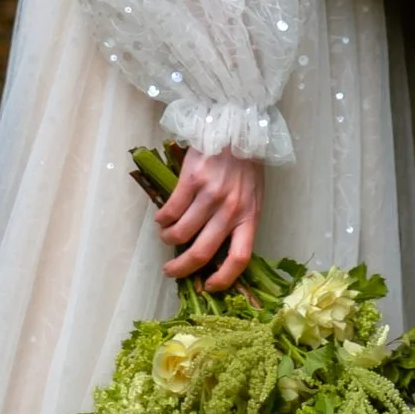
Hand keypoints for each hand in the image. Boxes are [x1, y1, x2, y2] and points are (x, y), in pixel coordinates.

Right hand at [156, 148, 262, 290]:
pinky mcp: (192, 180)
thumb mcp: (253, 194)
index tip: (209, 286)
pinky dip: (162, 218)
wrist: (235, 127)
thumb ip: (240, 219)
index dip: (223, 278)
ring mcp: (211, 195)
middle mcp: (231, 209)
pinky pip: (171, 209)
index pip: (239, 257)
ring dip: (168, 239)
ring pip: (182, 232)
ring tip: (165, 235)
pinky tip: (161, 217)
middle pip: (203, 251)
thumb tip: (217, 246)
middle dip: (182, 268)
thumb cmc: (246, 164)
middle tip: (170, 270)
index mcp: (250, 216)